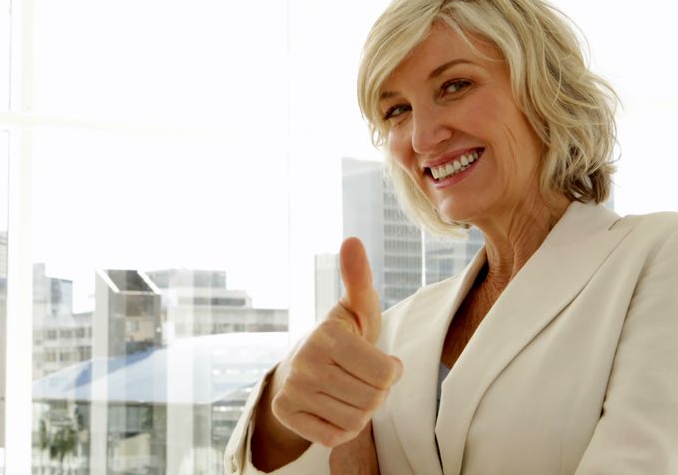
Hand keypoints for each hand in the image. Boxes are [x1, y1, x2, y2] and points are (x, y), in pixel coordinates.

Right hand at [251, 237, 402, 468]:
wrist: (300, 366)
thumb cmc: (341, 338)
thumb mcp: (357, 309)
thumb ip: (359, 279)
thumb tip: (352, 240)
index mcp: (327, 333)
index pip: (385, 373)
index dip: (390, 371)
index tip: (380, 362)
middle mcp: (305, 361)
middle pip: (373, 399)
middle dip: (376, 393)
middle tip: (362, 379)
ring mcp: (293, 389)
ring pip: (356, 421)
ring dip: (361, 411)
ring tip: (348, 391)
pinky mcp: (286, 414)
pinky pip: (334, 436)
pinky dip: (341, 428)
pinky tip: (333, 408)